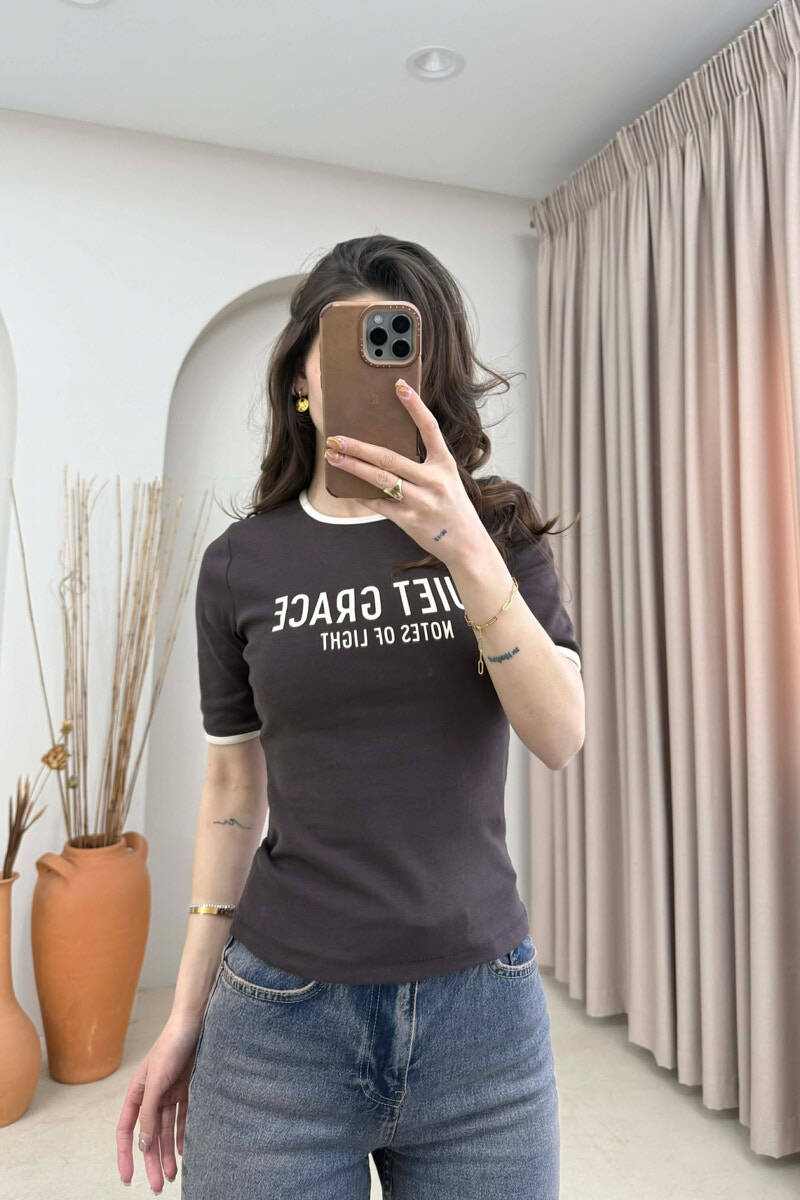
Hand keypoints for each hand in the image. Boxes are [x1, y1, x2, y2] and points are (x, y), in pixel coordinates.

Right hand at [116, 1014, 202, 1191]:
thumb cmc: (171, 1047)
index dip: (125, 1155)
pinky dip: (183, 1136)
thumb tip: (143, 1145)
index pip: (126, 1131)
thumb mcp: (157, 1082)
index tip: (128, 1179)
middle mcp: (152, 1096)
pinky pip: (183, 1119)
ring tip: (171, 1176)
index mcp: (137, 1093)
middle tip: (157, 1187)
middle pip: (149, 1136)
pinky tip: (185, 1152)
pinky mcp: (187, 1089)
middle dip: (151, 1161)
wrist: (196, 1023)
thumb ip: (149, 1114)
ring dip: (168, 1153)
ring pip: (167, 1131)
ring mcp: (170, 1093)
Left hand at [324, 378, 489, 564]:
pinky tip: (346, 488)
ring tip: (333, 457)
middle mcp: (434, 481)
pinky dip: (361, 496)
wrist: (467, 545)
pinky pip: (379, 504)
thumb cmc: (453, 509)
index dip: (415, 406)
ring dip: (352, 467)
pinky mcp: (409, 521)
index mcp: (445, 465)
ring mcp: (421, 502)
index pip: (429, 429)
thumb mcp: (447, 480)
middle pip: (389, 458)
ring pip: (379, 480)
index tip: (400, 386)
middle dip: (358, 447)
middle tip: (335, 438)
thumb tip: (385, 450)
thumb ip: (424, 465)